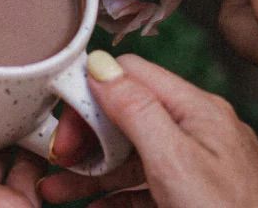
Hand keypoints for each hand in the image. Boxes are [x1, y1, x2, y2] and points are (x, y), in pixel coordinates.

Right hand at [39, 53, 257, 207]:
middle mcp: (199, 130)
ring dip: (93, 172)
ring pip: (134, 157)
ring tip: (56, 190)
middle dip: (87, 137)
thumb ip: (136, 109)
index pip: (131, 74)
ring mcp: (201, 166)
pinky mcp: (198, 199)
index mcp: (197, 110)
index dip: (90, 91)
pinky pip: (148, 188)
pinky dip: (118, 196)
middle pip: (128, 115)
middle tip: (58, 160)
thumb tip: (98, 63)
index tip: (63, 122)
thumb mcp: (175, 162)